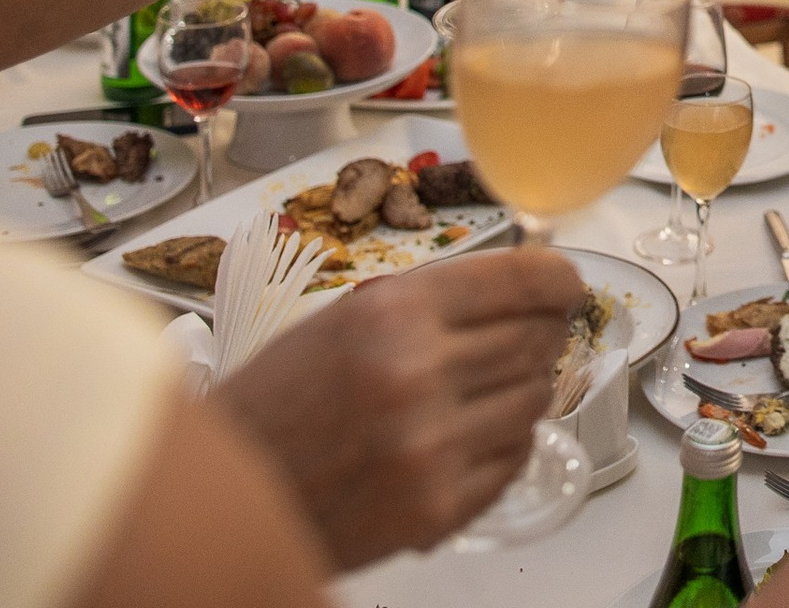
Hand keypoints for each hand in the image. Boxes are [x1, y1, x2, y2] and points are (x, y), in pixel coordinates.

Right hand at [211, 248, 584, 568]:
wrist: (222, 499)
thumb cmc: (279, 403)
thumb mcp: (346, 320)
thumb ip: (433, 304)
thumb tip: (523, 290)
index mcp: (393, 313)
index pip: (521, 281)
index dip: (556, 281)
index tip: (565, 286)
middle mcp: (419, 374)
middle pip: (538, 339)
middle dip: (538, 336)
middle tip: (516, 342)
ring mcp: (432, 446)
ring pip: (535, 399)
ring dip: (518, 393)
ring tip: (470, 398)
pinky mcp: (439, 507)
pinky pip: (515, 458)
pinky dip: (501, 446)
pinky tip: (459, 441)